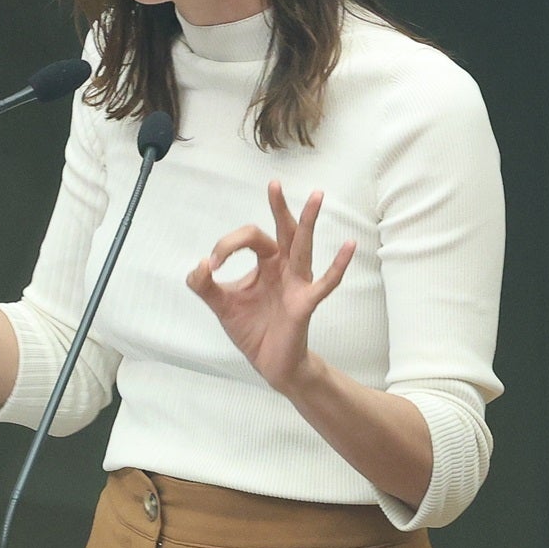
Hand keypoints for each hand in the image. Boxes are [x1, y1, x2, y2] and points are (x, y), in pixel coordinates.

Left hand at [186, 182, 355, 394]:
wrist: (270, 364)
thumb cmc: (253, 329)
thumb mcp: (221, 304)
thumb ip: (204, 285)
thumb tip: (199, 266)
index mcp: (266, 263)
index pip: (249, 238)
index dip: (227, 246)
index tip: (210, 267)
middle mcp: (284, 267)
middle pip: (283, 230)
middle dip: (279, 207)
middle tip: (274, 183)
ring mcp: (297, 283)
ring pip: (303, 246)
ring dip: (308, 221)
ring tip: (316, 196)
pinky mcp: (305, 303)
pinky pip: (325, 282)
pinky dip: (337, 265)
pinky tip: (349, 246)